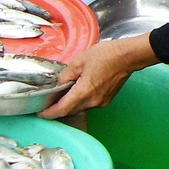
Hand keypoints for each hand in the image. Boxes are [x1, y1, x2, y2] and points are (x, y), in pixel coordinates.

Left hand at [40, 37, 155, 118]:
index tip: (41, 113)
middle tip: (48, 104)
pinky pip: (89, 104)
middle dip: (58, 109)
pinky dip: (81, 101)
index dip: (49, 113)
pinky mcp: (106, 100)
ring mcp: (101, 102)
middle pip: (70, 111)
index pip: (62, 109)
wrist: (128, 57)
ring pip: (80, 108)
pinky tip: (79, 91)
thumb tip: (60, 85)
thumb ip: (66, 75)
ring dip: (70, 104)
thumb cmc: (106, 55)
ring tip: (63, 95)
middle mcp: (92, 101)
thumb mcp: (79, 61)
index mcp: (83, 92)